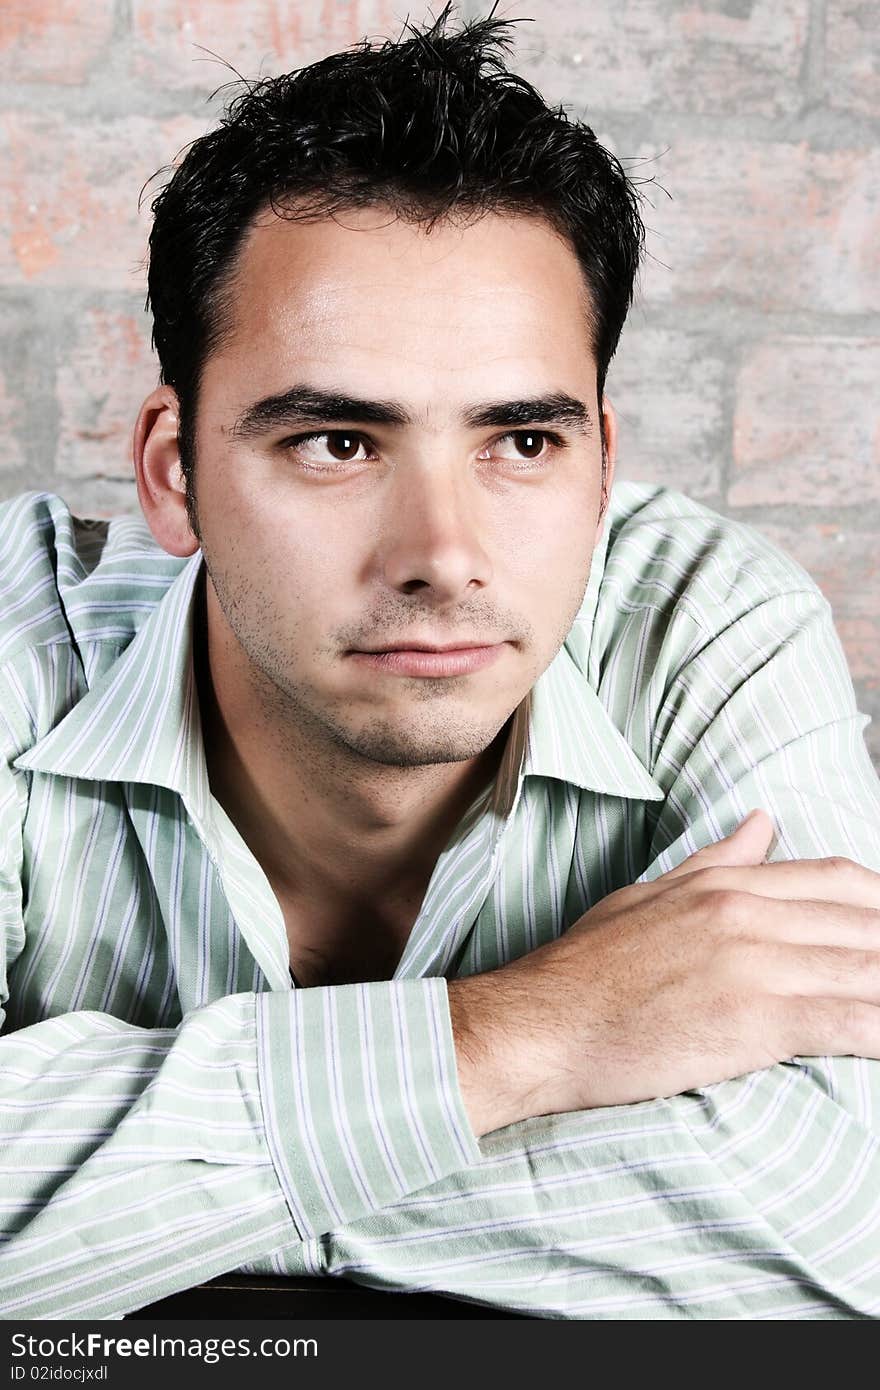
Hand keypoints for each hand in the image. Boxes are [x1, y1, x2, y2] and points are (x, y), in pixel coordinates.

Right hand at [449, 809, 879, 1135]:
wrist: (539, 1026)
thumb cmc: (587, 970)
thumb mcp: (649, 897)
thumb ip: (716, 862)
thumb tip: (764, 822)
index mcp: (725, 885)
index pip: (839, 879)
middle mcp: (746, 914)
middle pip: (865, 923)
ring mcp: (752, 965)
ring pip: (867, 970)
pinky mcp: (752, 1020)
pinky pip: (847, 1022)